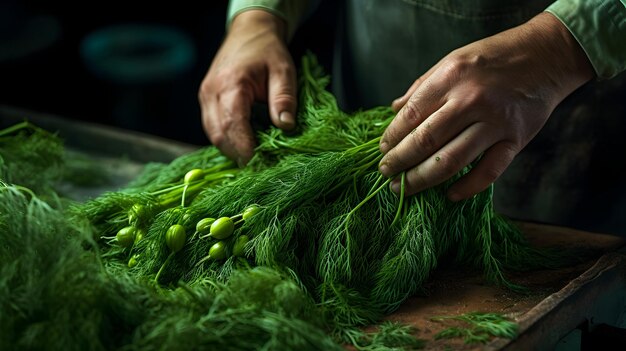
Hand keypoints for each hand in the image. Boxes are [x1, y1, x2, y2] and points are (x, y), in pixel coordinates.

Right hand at [198, 10, 296, 164]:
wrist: (249, 32)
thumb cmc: (267, 51)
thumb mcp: (284, 70)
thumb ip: (284, 98)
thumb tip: (286, 127)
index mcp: (230, 83)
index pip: (233, 123)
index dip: (245, 147)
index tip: (259, 163)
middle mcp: (211, 92)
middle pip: (219, 134)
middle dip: (238, 153)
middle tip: (260, 166)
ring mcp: (205, 97)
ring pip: (213, 134)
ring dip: (232, 148)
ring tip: (254, 157)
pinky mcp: (206, 101)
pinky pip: (213, 128)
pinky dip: (228, 139)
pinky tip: (245, 143)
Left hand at [378, 12, 593, 200]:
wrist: (546, 55)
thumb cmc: (493, 57)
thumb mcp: (453, 60)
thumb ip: (423, 87)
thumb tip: (394, 110)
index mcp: (451, 77)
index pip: (411, 115)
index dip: (392, 137)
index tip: (383, 149)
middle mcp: (471, 100)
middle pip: (425, 141)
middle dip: (400, 162)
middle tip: (386, 173)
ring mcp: (495, 122)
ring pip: (451, 161)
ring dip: (421, 179)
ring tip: (403, 188)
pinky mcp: (516, 140)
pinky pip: (488, 172)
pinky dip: (466, 188)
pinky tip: (448, 195)